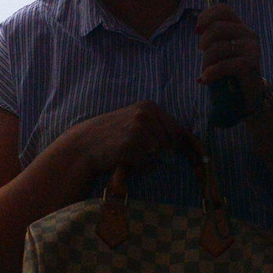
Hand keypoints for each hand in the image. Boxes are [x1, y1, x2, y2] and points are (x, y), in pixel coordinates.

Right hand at [68, 100, 189, 177]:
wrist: (86, 143)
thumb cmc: (113, 134)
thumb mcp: (135, 120)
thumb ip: (158, 126)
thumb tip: (186, 141)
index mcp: (149, 106)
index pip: (176, 130)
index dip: (175, 145)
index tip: (172, 154)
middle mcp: (145, 114)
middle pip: (170, 143)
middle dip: (162, 153)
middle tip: (143, 153)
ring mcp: (138, 129)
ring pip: (159, 154)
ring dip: (148, 159)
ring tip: (130, 152)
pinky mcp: (131, 145)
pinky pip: (147, 163)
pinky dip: (139, 165)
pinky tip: (124, 158)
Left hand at [195, 4, 264, 105]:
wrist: (248, 96)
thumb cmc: (230, 72)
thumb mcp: (221, 50)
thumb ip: (214, 37)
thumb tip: (198, 28)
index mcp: (240, 26)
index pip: (222, 9)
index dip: (206, 16)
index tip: (197, 31)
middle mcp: (248, 34)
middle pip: (216, 28)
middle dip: (203, 43)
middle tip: (202, 55)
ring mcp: (252, 48)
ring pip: (217, 48)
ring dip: (205, 63)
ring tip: (205, 72)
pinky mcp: (251, 64)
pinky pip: (223, 65)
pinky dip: (210, 73)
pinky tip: (205, 80)